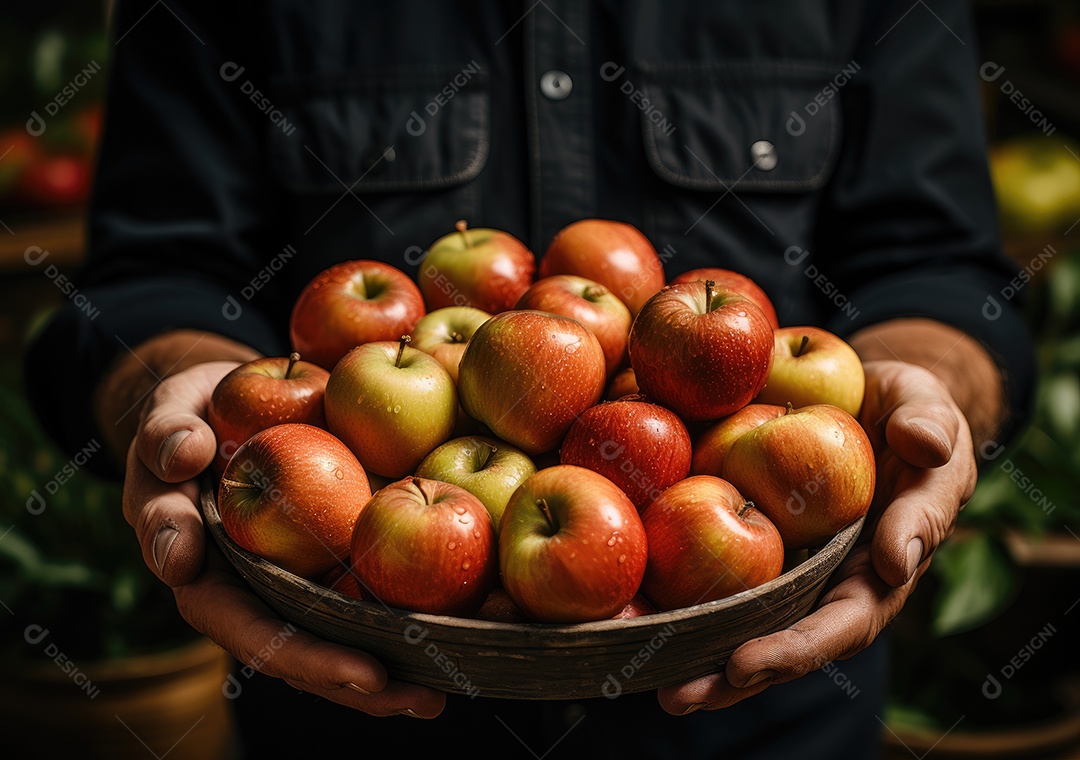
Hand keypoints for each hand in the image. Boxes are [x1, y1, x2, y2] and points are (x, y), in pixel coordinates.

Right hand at [121, 361, 445, 716]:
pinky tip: (448, 640)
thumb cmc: (188, 415)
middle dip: (342, 676)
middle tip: (397, 690)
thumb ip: (165, 433)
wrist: (221, 406)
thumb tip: (185, 456)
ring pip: (325, 639)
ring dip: (375, 677)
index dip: (290, 648)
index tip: (355, 668)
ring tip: (431, 697)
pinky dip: (396, 624)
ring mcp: (284, 580)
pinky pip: (355, 602)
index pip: (234, 618)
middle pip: (289, 651)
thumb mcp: (167, 412)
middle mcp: (241, 587)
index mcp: (196, 563)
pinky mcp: (323, 563)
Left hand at [657, 359, 977, 713]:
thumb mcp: (927, 408)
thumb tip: (923, 449)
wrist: (870, 399)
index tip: (748, 661)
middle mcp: (836, 580)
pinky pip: (722, 580)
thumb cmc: (908, 410)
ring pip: (750, 625)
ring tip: (659, 692)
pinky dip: (685, 606)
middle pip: (788, 641)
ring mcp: (795, 568)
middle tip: (680, 699)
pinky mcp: (756, 545)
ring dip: (704, 662)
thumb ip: (931, 426)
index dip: (801, 645)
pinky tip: (638, 623)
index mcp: (885, 564)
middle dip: (736, 675)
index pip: (848, 618)